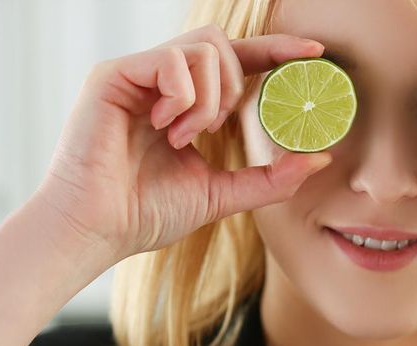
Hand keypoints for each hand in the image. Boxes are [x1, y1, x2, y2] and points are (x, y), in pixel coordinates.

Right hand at [34, 25, 331, 259]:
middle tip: (214, 127)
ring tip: (183, 136)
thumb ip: (270, 177)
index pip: (237, 59)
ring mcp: (135, 74)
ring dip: (208, 99)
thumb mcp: (222, 193)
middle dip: (234, 86)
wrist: (97, 232)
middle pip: (221, 42)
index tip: (316, 53)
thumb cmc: (145, 214)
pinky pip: (171, 60)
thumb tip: (319, 159)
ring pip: (202, 48)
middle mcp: (159, 81)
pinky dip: (183, 97)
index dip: (276, 50)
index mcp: (184, 101)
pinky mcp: (113, 76)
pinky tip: (165, 127)